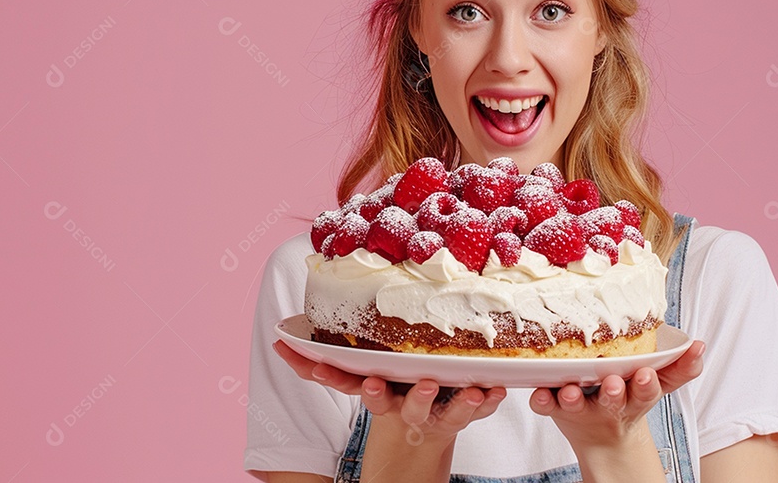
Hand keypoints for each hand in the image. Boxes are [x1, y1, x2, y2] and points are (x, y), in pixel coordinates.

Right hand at [273, 340, 504, 455]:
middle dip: (410, 397)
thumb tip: (278, 339)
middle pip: (401, 405)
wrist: (414, 438)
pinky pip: (474, 411)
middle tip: (423, 386)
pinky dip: (487, 402)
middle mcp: (400, 407)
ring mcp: (432, 414)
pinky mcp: (458, 415)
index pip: (353, 386)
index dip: (346, 381)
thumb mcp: (351, 375)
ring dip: (460, 405)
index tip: (352, 378)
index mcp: (375, 392)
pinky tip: (499, 391)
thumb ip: (316, 361)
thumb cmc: (386, 390)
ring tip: (473, 393)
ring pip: (446, 413)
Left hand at [528, 340, 704, 477]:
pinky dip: (542, 400)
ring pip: (577, 405)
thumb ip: (681, 366)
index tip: (645, 374)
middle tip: (613, 384)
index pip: (646, 390)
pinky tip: (539, 392)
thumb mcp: (660, 384)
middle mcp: (609, 403)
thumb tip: (699, 345)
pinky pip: (546, 406)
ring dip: (573, 398)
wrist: (603, 436)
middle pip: (613, 400)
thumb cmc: (629, 397)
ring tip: (569, 391)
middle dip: (614, 393)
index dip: (646, 384)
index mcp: (635, 395)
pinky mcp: (556, 408)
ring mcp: (582, 406)